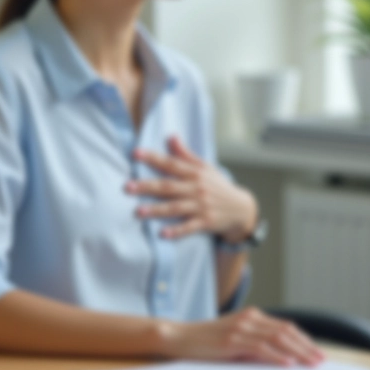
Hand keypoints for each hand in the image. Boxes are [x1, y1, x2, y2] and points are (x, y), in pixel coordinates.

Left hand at [127, 135, 257, 242]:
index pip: (171, 163)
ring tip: (138, 212)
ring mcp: (201, 206)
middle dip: (147, 186)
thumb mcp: (205, 168)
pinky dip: (176, 231)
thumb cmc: (218, 186)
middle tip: (127, 187)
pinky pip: (189, 227)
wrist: (241, 208)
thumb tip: (171, 136)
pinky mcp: (206, 222)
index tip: (135, 153)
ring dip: (156, 210)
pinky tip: (162, 234)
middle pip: (169, 186)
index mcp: (195, 173)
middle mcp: (197, 188)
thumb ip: (185, 154)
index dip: (153, 158)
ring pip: (176, 207)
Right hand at [157, 307, 324, 366]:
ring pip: (277, 339)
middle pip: (286, 331)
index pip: (285, 327)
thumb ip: (255, 343)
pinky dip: (276, 356)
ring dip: (297, 352)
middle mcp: (250, 318)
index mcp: (253, 316)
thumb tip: (281, 357)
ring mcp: (241, 328)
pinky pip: (260, 348)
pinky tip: (288, 365)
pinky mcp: (232, 340)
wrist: (180, 336)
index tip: (317, 353)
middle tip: (321, 360)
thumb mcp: (235, 338)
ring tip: (311, 364)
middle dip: (306, 346)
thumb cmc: (207, 341)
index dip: (304, 340)